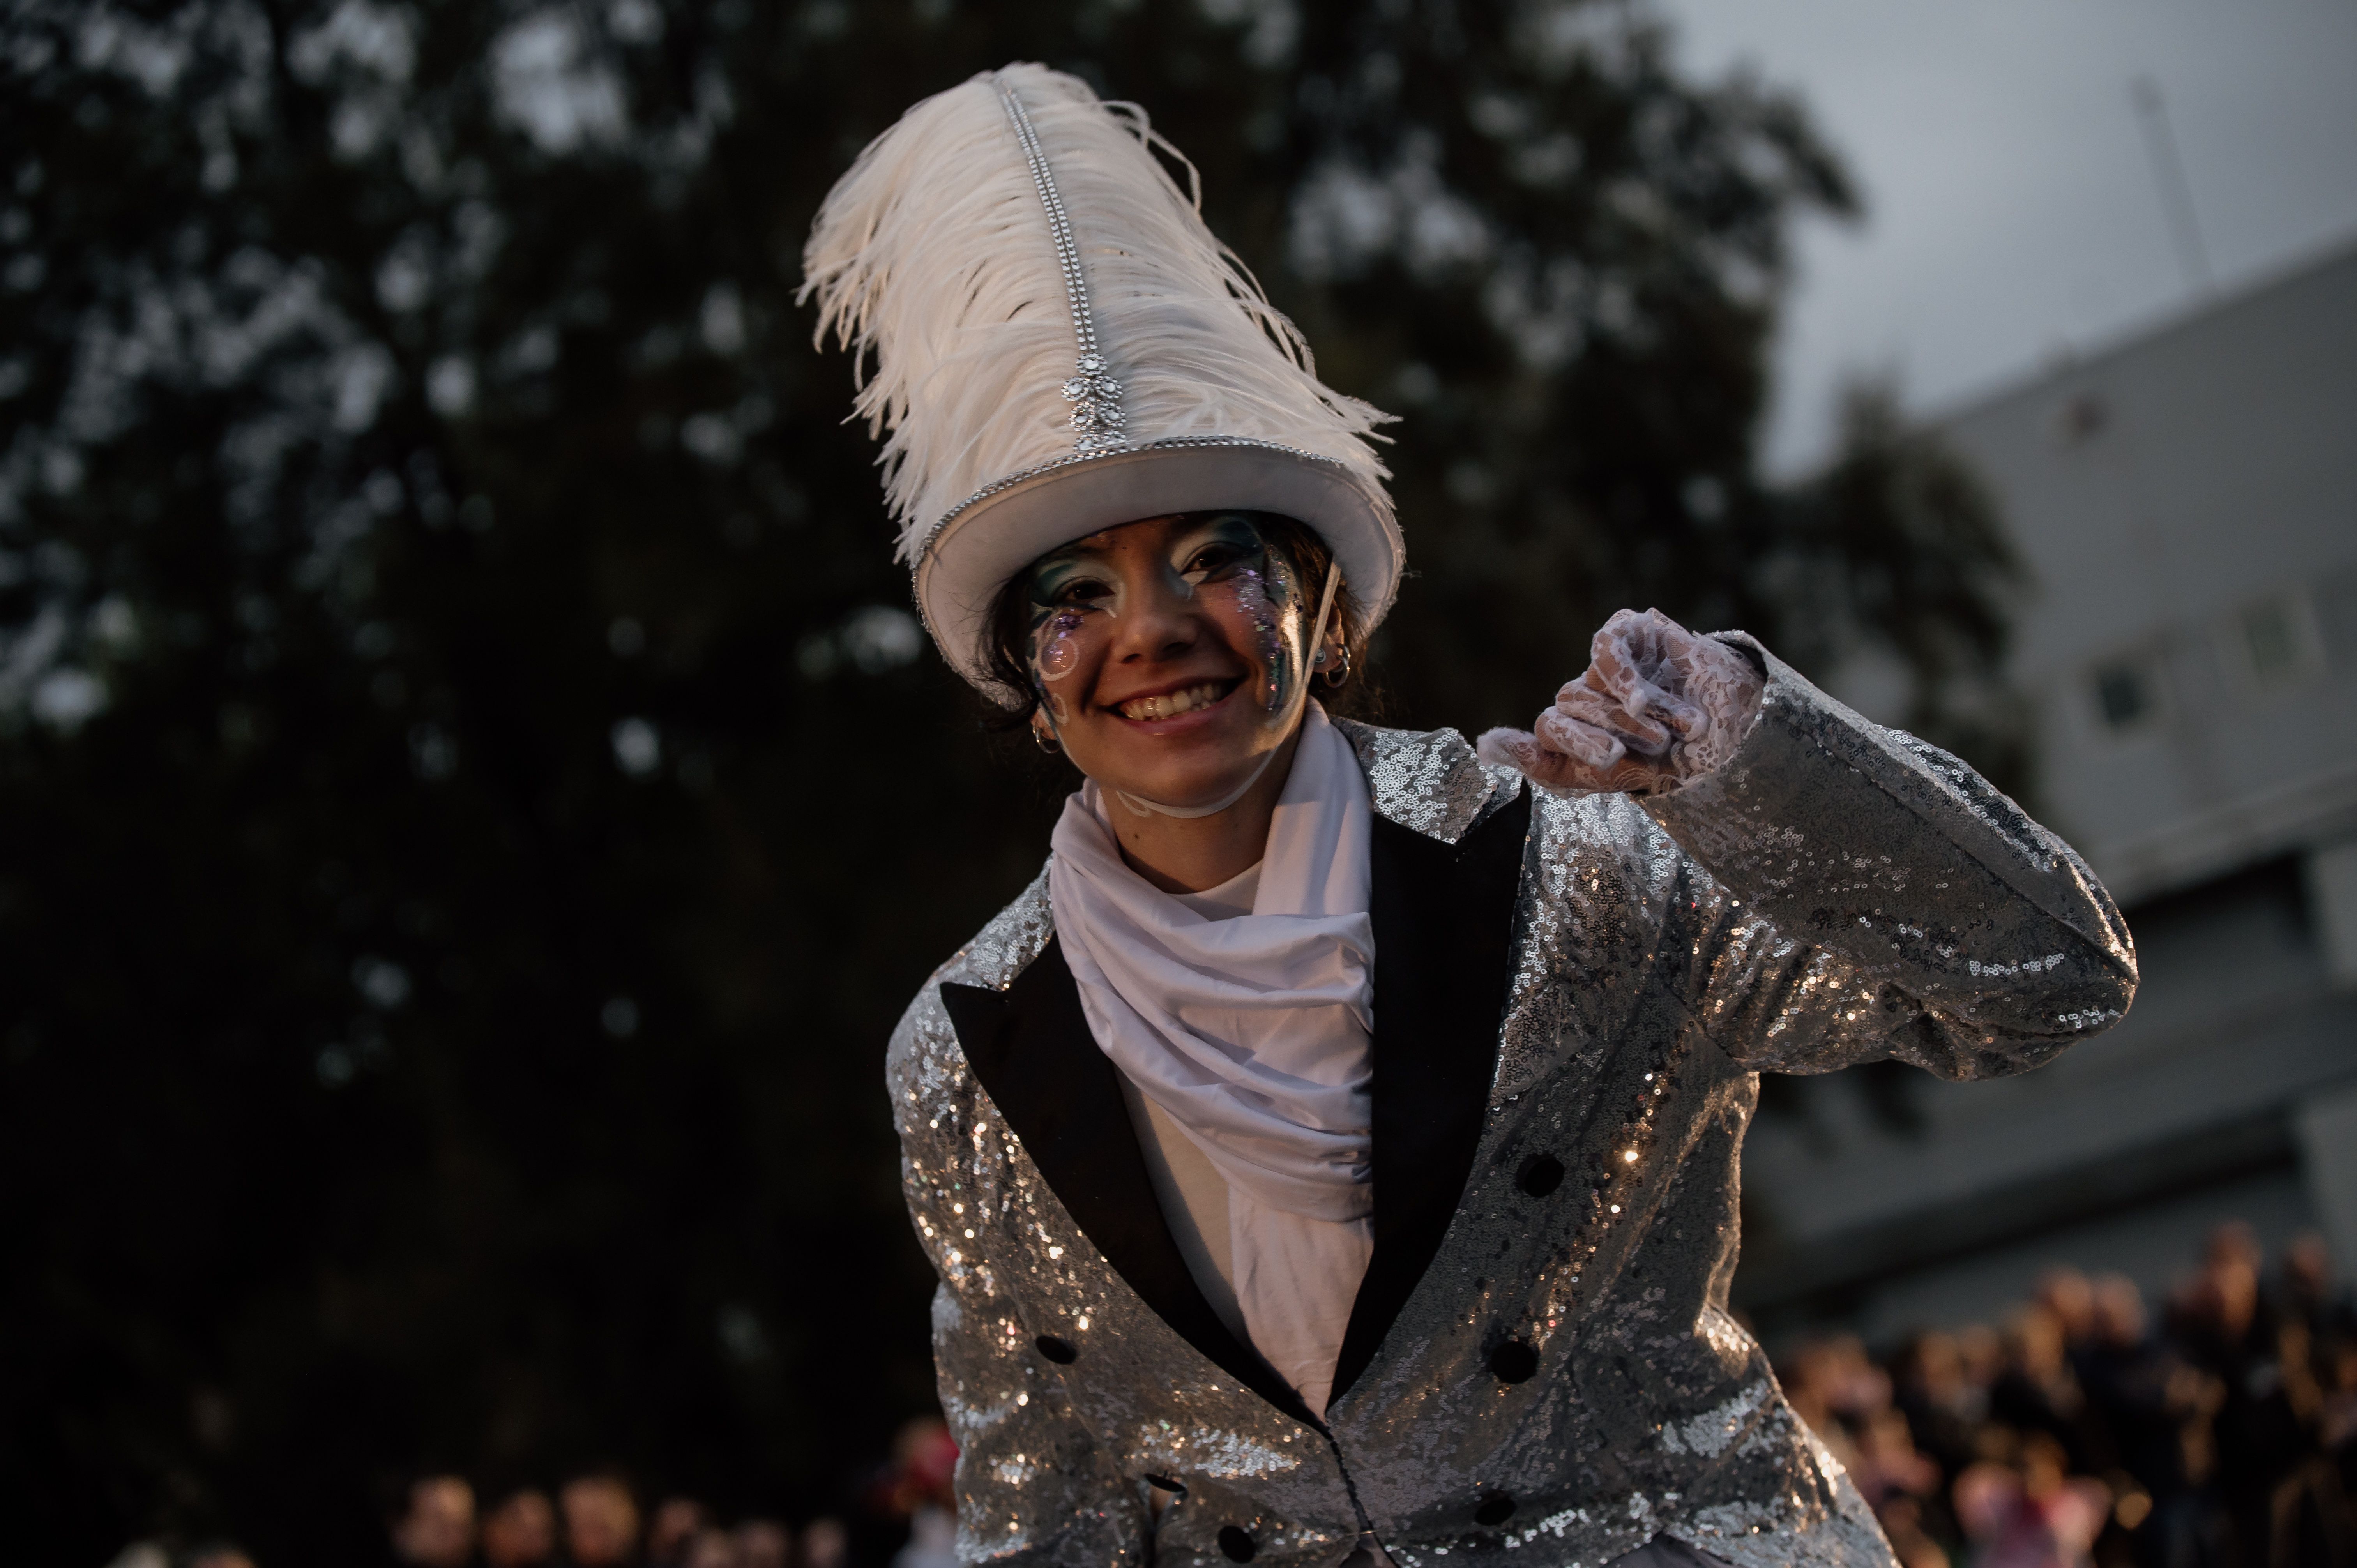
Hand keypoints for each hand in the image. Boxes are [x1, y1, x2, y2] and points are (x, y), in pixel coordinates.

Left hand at [1476, 608, 1763, 795]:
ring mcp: (1603, 661)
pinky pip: (1604, 647)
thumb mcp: (1608, 775)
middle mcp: (1583, 692)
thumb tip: (1483, 746)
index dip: (1575, 745)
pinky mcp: (1628, 630)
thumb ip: (1545, 764)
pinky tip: (1644, 699)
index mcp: (1575, 728)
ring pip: (1583, 685)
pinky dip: (1621, 677)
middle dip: (1605, 735)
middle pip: (1564, 706)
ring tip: (1666, 736)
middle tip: (1645, 753)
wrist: (1735, 731)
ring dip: (1624, 717)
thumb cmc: (1671, 758)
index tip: (1612, 760)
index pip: (1547, 729)